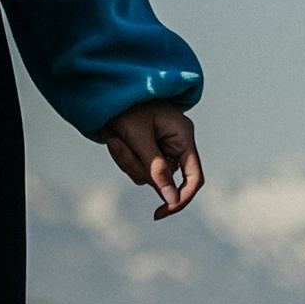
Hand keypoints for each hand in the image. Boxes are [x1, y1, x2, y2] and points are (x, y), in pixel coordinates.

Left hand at [104, 99, 203, 216]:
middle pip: (165, 179)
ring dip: (127, 161)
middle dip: (138, 167)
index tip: (160, 212)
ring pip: (148, 175)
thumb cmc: (126, 106)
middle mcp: (177, 144)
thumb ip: (155, 168)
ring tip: (113, 135)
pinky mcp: (150, 150)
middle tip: (116, 142)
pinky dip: (124, 158)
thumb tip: (171, 199)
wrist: (110, 90)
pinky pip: (139, 168)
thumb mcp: (138, 135)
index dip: (181, 198)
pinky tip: (115, 137)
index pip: (194, 178)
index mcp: (183, 136)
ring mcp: (163, 148)